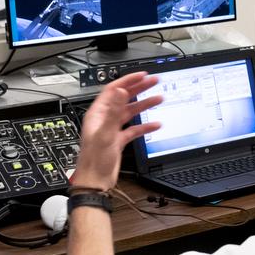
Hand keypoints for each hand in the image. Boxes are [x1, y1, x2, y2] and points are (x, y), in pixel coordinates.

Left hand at [69, 73, 162, 191]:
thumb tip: (120, 91)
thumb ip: (114, 111)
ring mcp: (113, 129)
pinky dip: (146, 126)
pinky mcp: (120, 140)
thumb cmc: (94, 159)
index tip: (142, 75)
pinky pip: (135, 129)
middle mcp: (106, 119)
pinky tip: (156, 124)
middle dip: (140, 88)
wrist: (95, 180)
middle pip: (124, 98)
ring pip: (131, 112)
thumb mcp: (106, 133)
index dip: (128, 81)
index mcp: (98, 114)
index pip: (113, 90)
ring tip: (159, 99)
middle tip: (154, 82)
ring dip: (145, 105)